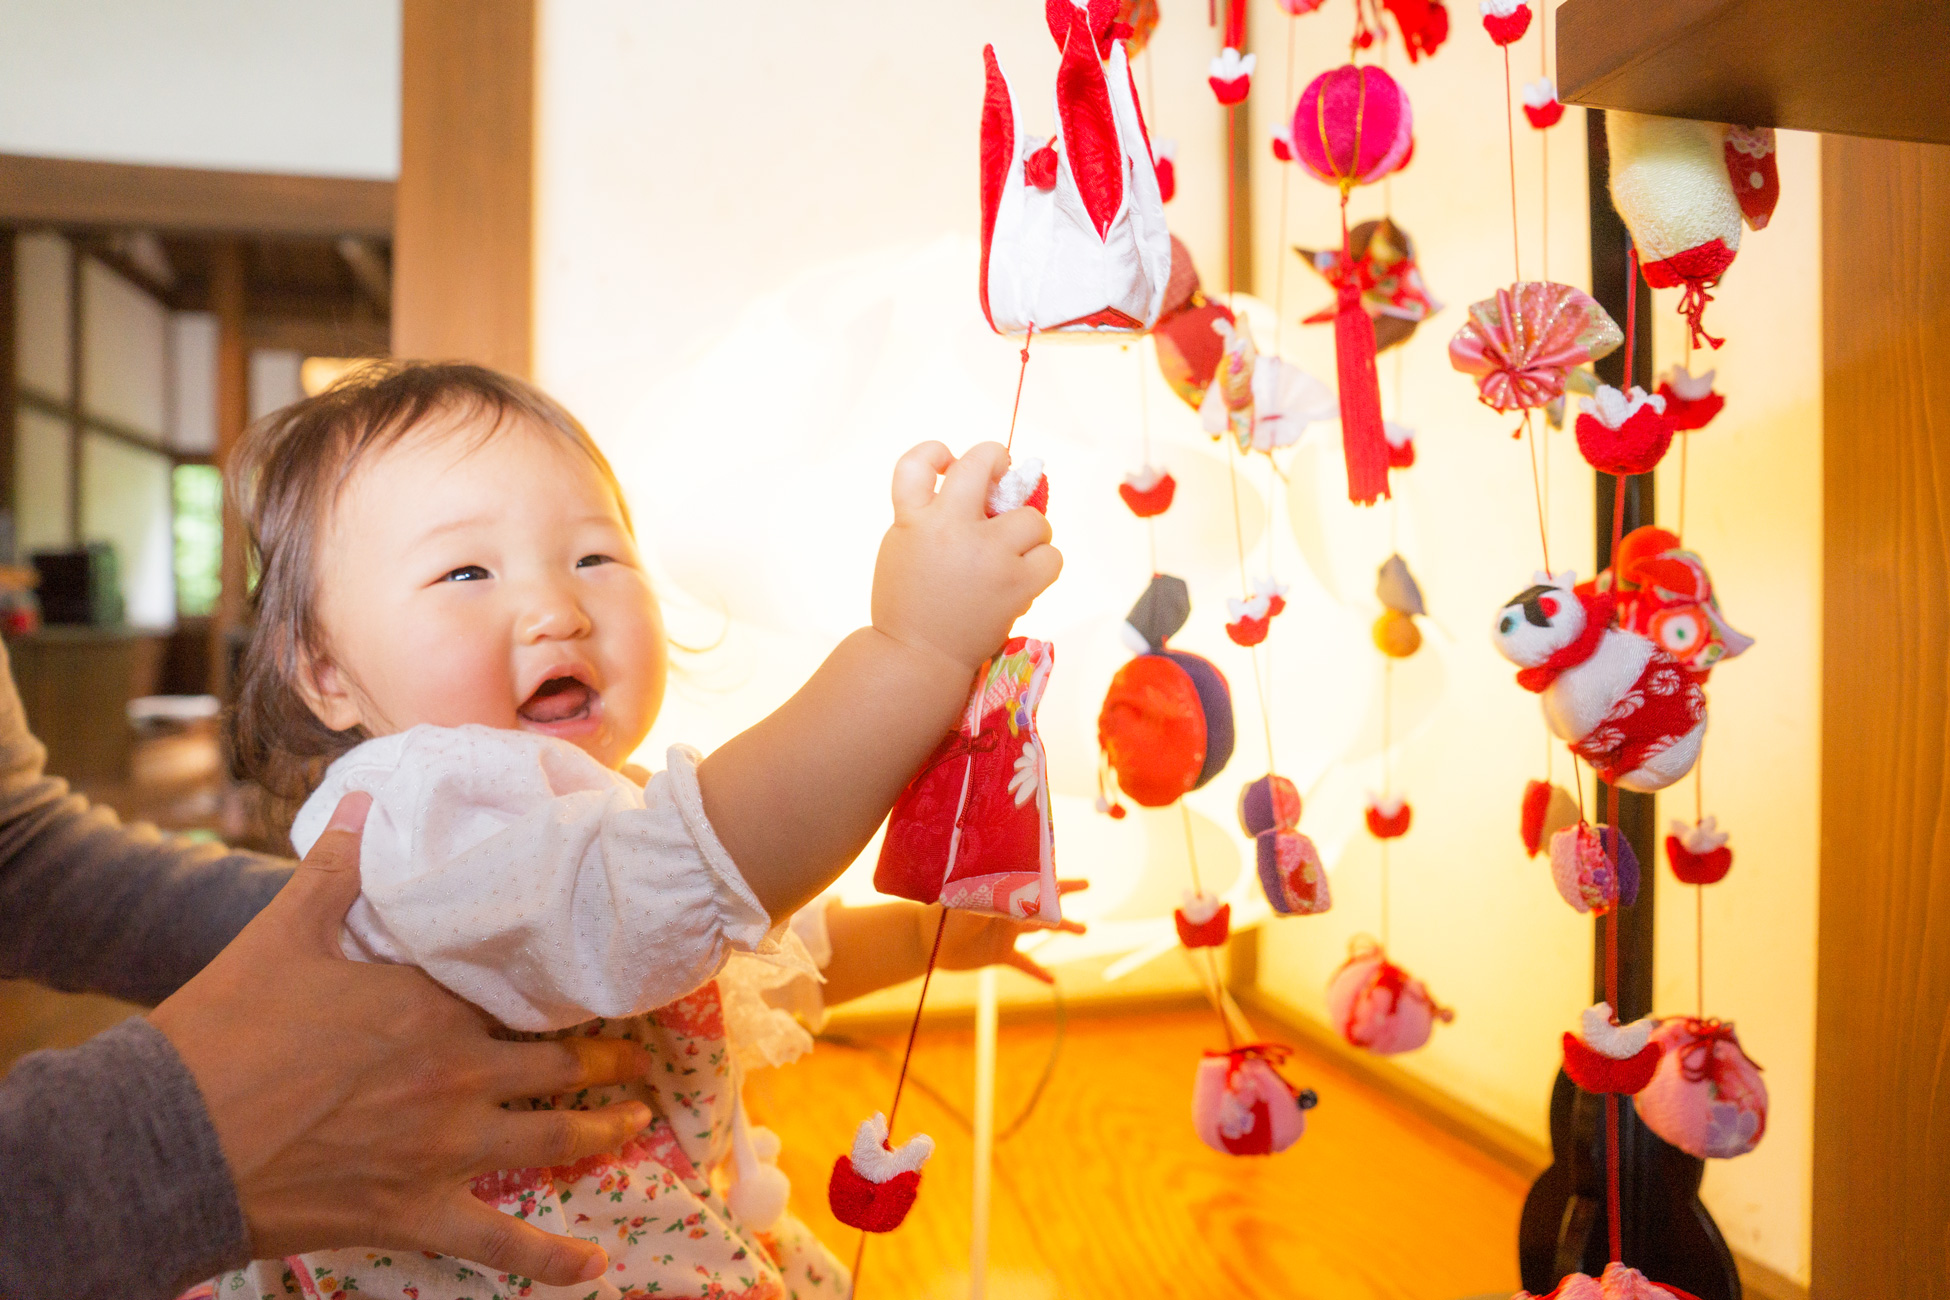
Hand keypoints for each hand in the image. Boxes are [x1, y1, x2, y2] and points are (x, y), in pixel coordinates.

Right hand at [150, 794, 653, 1284]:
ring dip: (604, 1128)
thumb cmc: (224, 1030)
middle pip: (557, 1061)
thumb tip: (366, 802)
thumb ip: (338, 869)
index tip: (596, 975)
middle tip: (638, 1057)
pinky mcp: (417, 1212)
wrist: (169, 1138)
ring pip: (553, 1136)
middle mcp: (456, 1072)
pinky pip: (503, 1244)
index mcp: (430, 1002)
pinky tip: (596, 1268)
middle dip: (607, 1059)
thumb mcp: (282, 932)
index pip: (519, 987)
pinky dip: (554, 1261)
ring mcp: (444, 1147)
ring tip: (636, 1119)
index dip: (560, 984)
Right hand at [872, 441, 1062, 676]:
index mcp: (913, 519)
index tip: (950, 465)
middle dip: (997, 461)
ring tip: (1013, 552)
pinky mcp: (1016, 584)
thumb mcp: (901, 547)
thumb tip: (987, 490)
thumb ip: (930, 513)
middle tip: (1003, 477)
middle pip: (984, 462)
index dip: (937, 452)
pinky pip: (1052, 556)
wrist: (918, 657)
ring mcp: (988, 554)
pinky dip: (1042, 564)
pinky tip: (1024, 575)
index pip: (917, 461)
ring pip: (1033, 518)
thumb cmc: (910, 603)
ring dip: (1028, 532)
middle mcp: (950, 528)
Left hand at [923, 880, 1089, 983]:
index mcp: (1002, 894)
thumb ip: (990, 902)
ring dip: (1063, 927)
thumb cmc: (943, 916)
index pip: (1034, 883)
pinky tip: (1053, 982)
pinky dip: (1038, 972)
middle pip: (1043, 901)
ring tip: (1086, 929)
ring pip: (1041, 930)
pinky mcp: (1000, 955)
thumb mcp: (967, 906)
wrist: (926, 940)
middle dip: (1065, 892)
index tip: (1079, 879)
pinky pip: (1024, 964)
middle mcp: (1008, 911)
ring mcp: (1006, 933)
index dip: (1057, 881)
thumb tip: (1012, 899)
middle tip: (1088, 884)